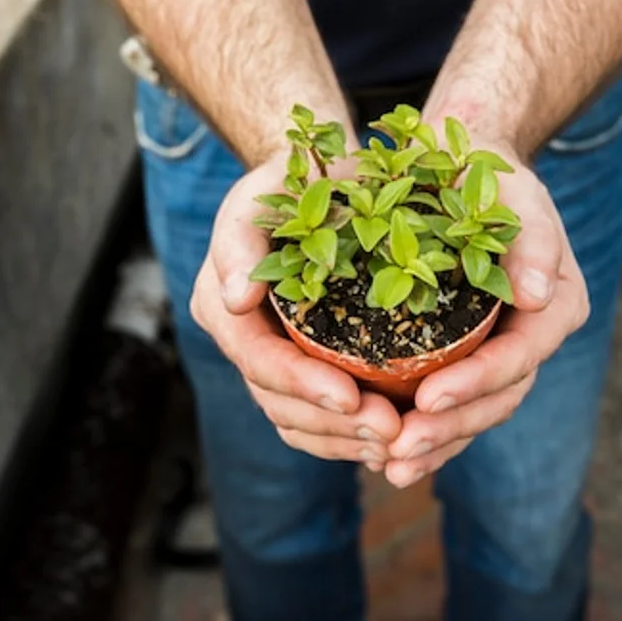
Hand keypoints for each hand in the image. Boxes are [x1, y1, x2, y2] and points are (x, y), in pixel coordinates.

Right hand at [190, 154, 401, 467]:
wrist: (320, 182)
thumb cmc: (291, 181)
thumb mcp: (262, 193)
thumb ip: (240, 241)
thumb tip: (235, 298)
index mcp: (223, 307)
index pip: (259, 360)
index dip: (303, 383)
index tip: (352, 396)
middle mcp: (243, 341)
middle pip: (280, 404)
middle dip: (334, 423)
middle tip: (392, 429)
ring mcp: (273, 361)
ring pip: (299, 422)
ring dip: (346, 439)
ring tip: (398, 440)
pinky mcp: (304, 369)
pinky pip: (319, 420)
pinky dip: (351, 436)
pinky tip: (392, 440)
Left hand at [383, 139, 589, 486]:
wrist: (466, 169)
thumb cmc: (491, 178)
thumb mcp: (516, 196)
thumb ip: (533, 242)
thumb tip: (539, 295)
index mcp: (557, 305)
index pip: (518, 356)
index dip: (475, 382)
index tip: (427, 397)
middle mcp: (533, 338)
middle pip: (499, 398)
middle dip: (451, 428)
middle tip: (400, 448)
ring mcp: (502, 352)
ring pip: (476, 412)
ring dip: (436, 444)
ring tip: (390, 465)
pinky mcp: (469, 358)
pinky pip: (452, 405)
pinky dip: (424, 430)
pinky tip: (384, 453)